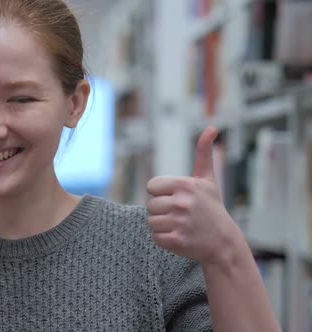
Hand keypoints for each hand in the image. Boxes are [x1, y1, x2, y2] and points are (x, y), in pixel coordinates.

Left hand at [146, 126, 240, 264]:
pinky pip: (155, 237)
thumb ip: (203, 154)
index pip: (151, 186)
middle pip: (150, 205)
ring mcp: (179, 222)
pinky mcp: (176, 241)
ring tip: (181, 225)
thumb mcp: (208, 180)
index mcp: (185, 185)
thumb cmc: (212, 208)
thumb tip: (211, 127)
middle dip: (162, 210)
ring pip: (151, 221)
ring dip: (162, 225)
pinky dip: (164, 239)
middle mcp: (182, 202)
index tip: (176, 198)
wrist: (224, 242)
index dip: (161, 193)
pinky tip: (180, 236)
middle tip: (181, 215)